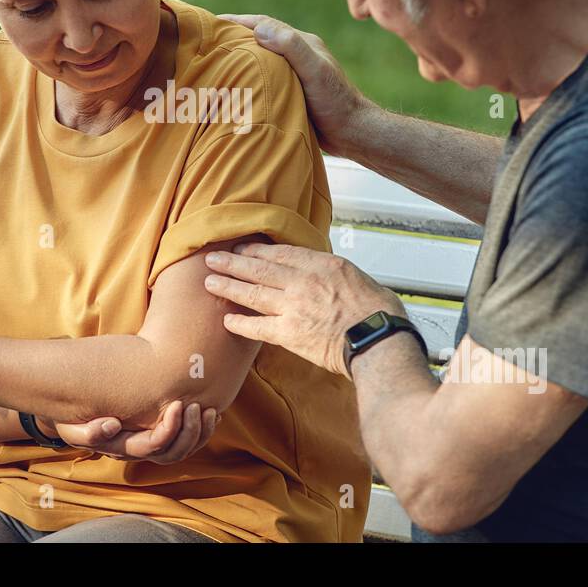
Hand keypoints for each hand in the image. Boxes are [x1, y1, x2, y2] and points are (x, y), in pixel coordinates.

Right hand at [40, 400, 218, 464]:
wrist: (73, 409)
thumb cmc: (73, 417)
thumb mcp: (71, 426)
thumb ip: (88, 431)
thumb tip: (112, 425)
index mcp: (124, 448)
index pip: (155, 447)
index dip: (170, 429)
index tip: (178, 404)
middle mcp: (140, 450)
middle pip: (175, 453)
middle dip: (191, 432)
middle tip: (198, 406)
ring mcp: (151, 442)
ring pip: (184, 448)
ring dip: (200, 432)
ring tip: (210, 410)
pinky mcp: (159, 430)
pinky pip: (186, 438)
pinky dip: (201, 428)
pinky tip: (212, 412)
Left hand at [203, 242, 404, 376]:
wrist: (378, 339)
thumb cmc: (377, 312)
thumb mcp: (358, 277)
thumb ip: (334, 273)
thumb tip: (327, 275)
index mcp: (321, 264)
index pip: (280, 253)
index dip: (257, 250)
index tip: (242, 247)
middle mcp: (302, 281)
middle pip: (259, 268)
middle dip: (233, 262)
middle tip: (213, 258)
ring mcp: (293, 307)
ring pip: (252, 293)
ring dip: (228, 286)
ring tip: (209, 281)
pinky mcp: (289, 334)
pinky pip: (257, 327)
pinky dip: (240, 323)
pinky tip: (226, 320)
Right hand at [218, 13, 371, 156]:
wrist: (352, 133)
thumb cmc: (336, 102)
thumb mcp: (314, 70)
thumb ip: (291, 47)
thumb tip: (258, 29)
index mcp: (301, 43)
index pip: (264, 24)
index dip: (236, 21)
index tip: (211, 23)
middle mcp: (296, 56)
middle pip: (259, 40)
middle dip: (233, 37)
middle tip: (204, 41)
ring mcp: (293, 74)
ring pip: (259, 60)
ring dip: (237, 58)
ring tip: (211, 62)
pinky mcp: (290, 93)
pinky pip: (262, 79)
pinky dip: (245, 78)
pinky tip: (231, 88)